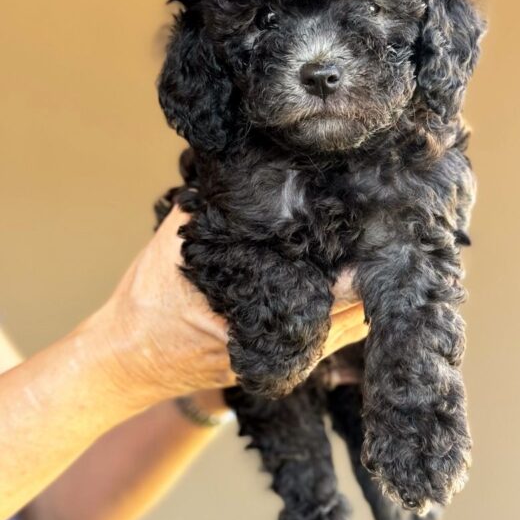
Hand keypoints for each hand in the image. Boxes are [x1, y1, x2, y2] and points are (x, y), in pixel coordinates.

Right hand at [89, 207, 366, 409]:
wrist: (130, 357)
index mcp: (269, 321)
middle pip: (359, 313)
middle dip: (375, 272)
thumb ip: (218, 207)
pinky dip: (348, 305)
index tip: (383, 230)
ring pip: (352, 326)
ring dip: (366, 290)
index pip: (343, 297)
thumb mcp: (179, 243)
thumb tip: (247, 161)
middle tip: (388, 231)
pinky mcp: (286, 357)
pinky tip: (352, 274)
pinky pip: (334, 332)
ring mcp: (291, 358)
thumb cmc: (150, 304)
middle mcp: (290, 348)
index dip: (367, 264)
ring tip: (378, 247)